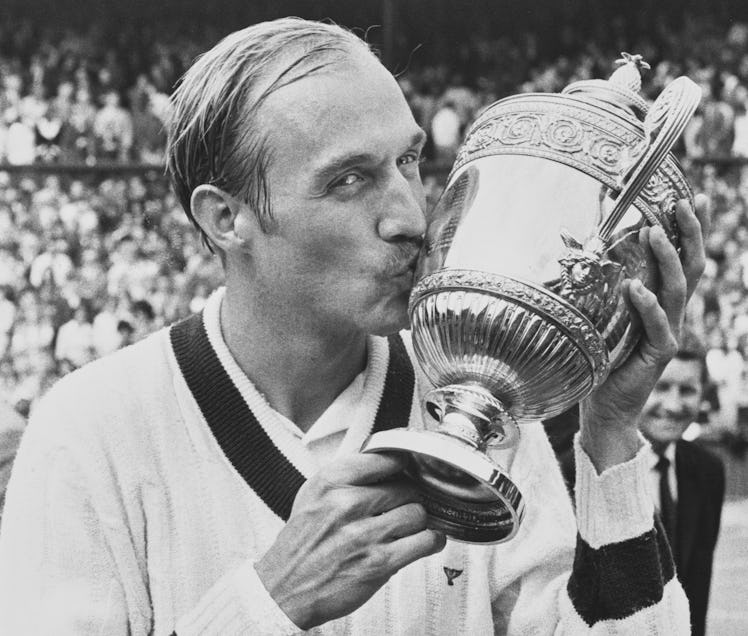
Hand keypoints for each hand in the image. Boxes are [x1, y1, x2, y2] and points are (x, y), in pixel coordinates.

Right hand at [255, 453, 445, 628]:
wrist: (284, 588)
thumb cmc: (301, 542)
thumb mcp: (313, 494)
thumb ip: (347, 474)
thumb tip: (385, 461)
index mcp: (330, 482)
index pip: (384, 458)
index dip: (399, 464)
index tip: (404, 468)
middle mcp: (346, 504)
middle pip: (405, 487)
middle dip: (407, 497)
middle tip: (400, 505)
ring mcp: (364, 534)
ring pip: (417, 513)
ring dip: (417, 521)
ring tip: (407, 526)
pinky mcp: (379, 563)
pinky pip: (424, 541)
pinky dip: (430, 541)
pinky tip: (422, 541)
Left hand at [580, 194, 709, 471]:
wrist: (604, 402)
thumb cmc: (600, 352)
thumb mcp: (597, 307)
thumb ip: (591, 273)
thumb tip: (564, 233)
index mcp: (662, 298)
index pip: (683, 256)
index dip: (691, 228)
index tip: (692, 195)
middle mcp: (672, 311)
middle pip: (692, 266)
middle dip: (690, 233)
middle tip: (684, 203)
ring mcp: (669, 332)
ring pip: (679, 290)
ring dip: (668, 259)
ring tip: (654, 232)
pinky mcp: (658, 353)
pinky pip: (658, 326)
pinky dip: (648, 306)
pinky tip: (636, 288)